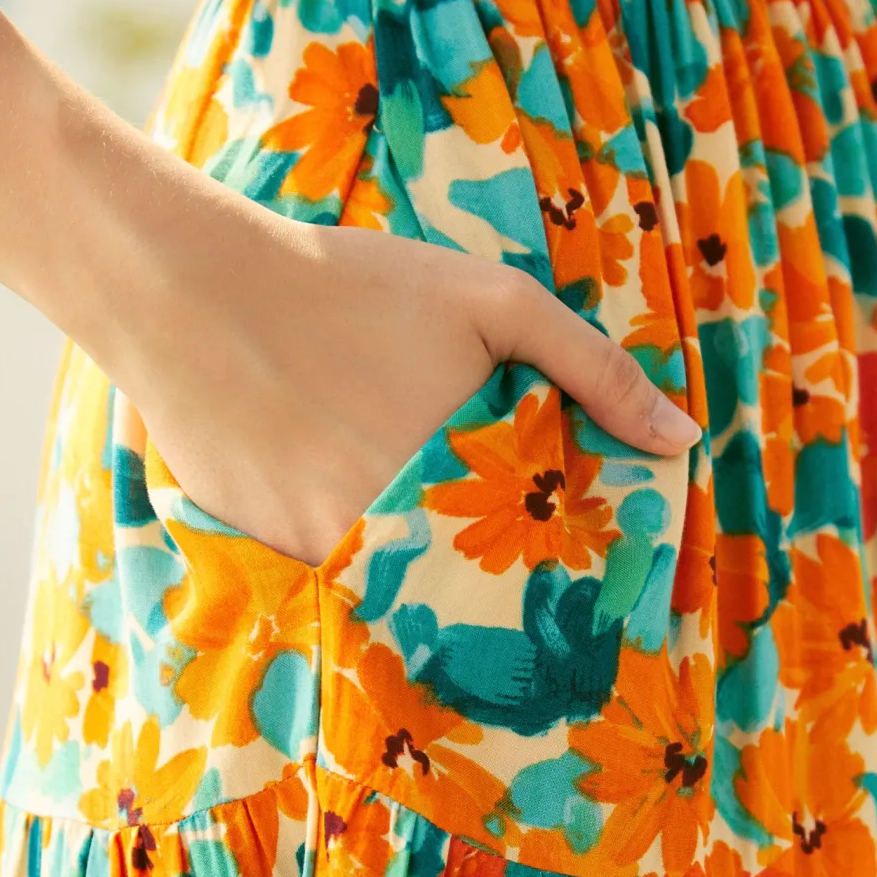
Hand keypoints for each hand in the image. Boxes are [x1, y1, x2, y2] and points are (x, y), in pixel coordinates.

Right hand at [0, 10, 697, 570]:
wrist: (193, 289)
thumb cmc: (352, 285)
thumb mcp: (491, 302)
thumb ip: (592, 370)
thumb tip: (683, 438)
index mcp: (462, 484)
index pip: (543, 567)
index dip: (569, 571)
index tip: (584, 572)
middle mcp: (397, 537)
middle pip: (474, 592)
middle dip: (501, 581)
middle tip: (505, 547)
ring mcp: (324, 553)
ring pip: (402, 590)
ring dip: (428, 571)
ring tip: (418, 515)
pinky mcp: (267, 553)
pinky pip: (334, 577)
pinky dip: (358, 555)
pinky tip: (346, 496)